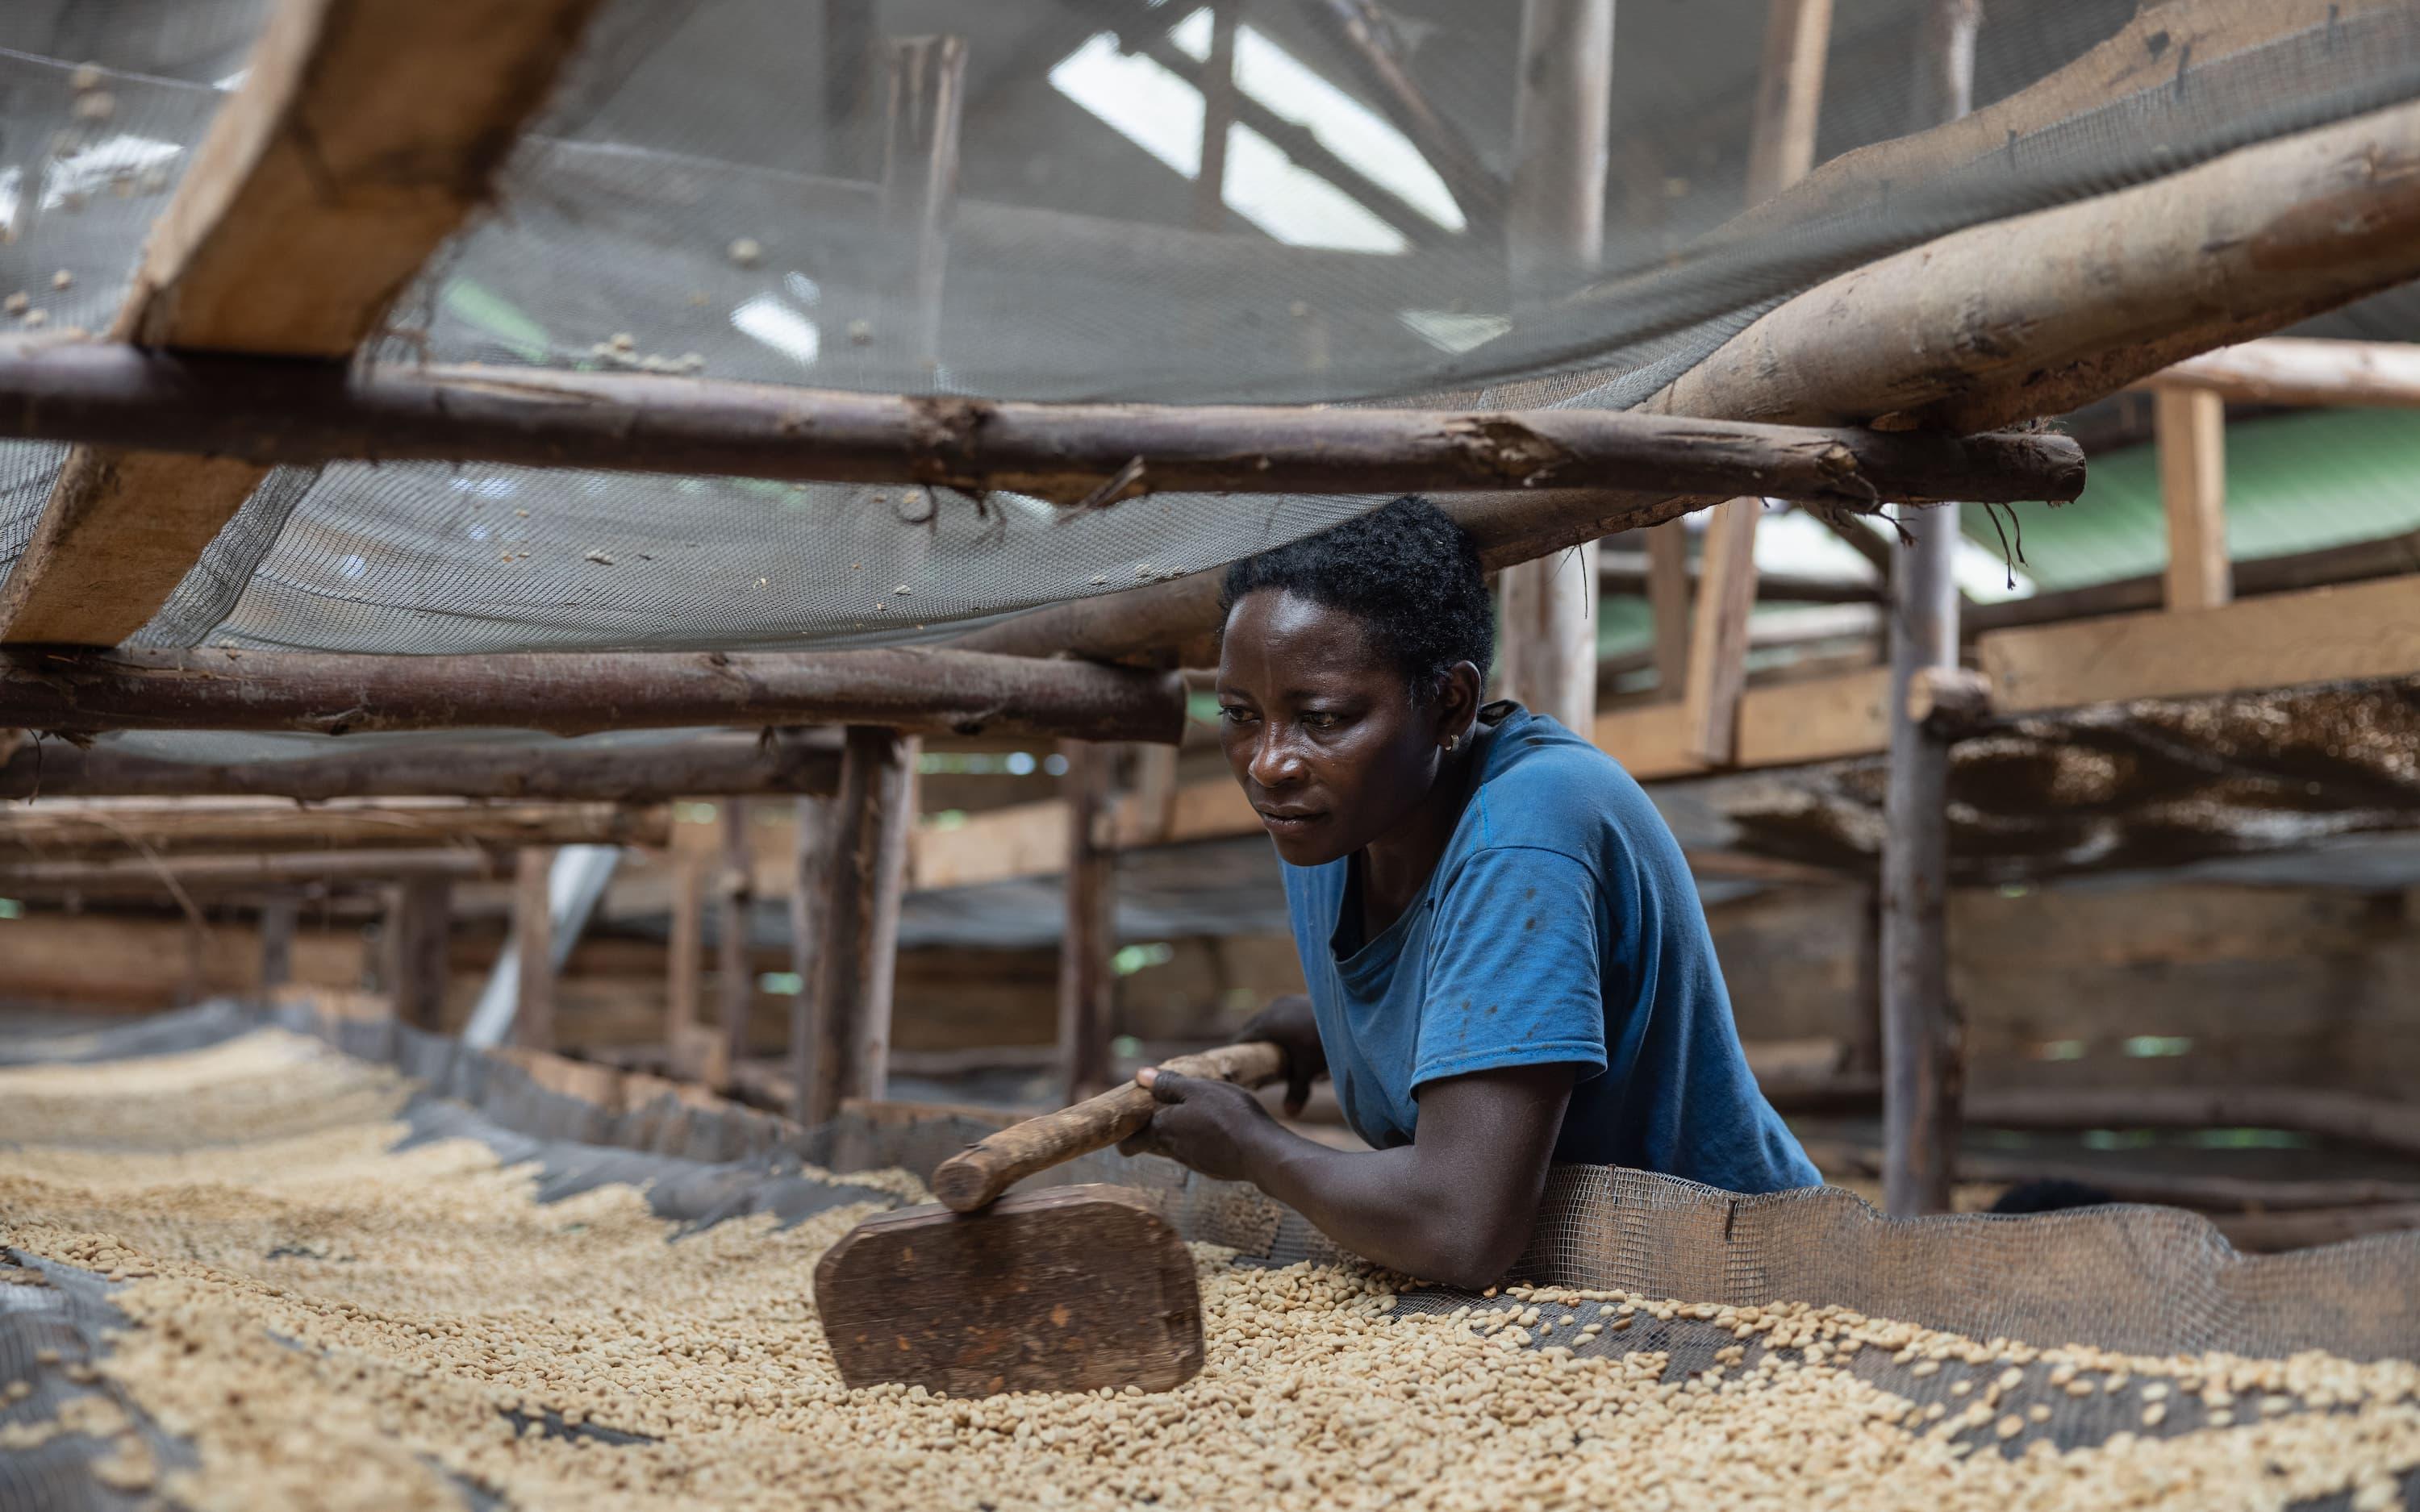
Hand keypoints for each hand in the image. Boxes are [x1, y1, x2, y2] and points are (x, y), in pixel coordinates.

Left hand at [1116, 1069, 1277, 1182]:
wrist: (1263, 1153)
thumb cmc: (1229, 1116)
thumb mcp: (1199, 1089)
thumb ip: (1169, 1084)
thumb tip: (1140, 1075)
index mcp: (1164, 1130)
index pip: (1132, 1142)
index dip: (1126, 1134)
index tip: (1126, 1124)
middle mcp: (1175, 1150)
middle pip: (1154, 1143)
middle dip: (1154, 1129)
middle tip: (1162, 1109)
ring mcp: (1195, 1161)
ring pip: (1177, 1146)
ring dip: (1180, 1132)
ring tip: (1195, 1112)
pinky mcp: (1215, 1167)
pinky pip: (1199, 1151)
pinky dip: (1201, 1139)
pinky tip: (1218, 1127)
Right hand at [1236, 994, 1326, 1116]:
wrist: (1348, 1016)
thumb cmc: (1321, 1043)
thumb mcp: (1307, 1070)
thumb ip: (1297, 1091)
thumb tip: (1290, 1114)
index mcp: (1266, 1025)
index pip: (1242, 1040)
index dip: (1239, 1053)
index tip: (1240, 1067)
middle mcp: (1272, 1009)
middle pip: (1254, 1028)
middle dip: (1254, 1044)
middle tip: (1254, 1061)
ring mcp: (1286, 1002)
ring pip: (1270, 1019)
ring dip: (1269, 1033)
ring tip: (1273, 1049)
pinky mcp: (1298, 1000)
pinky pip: (1283, 1013)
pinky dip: (1283, 1025)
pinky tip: (1292, 1036)